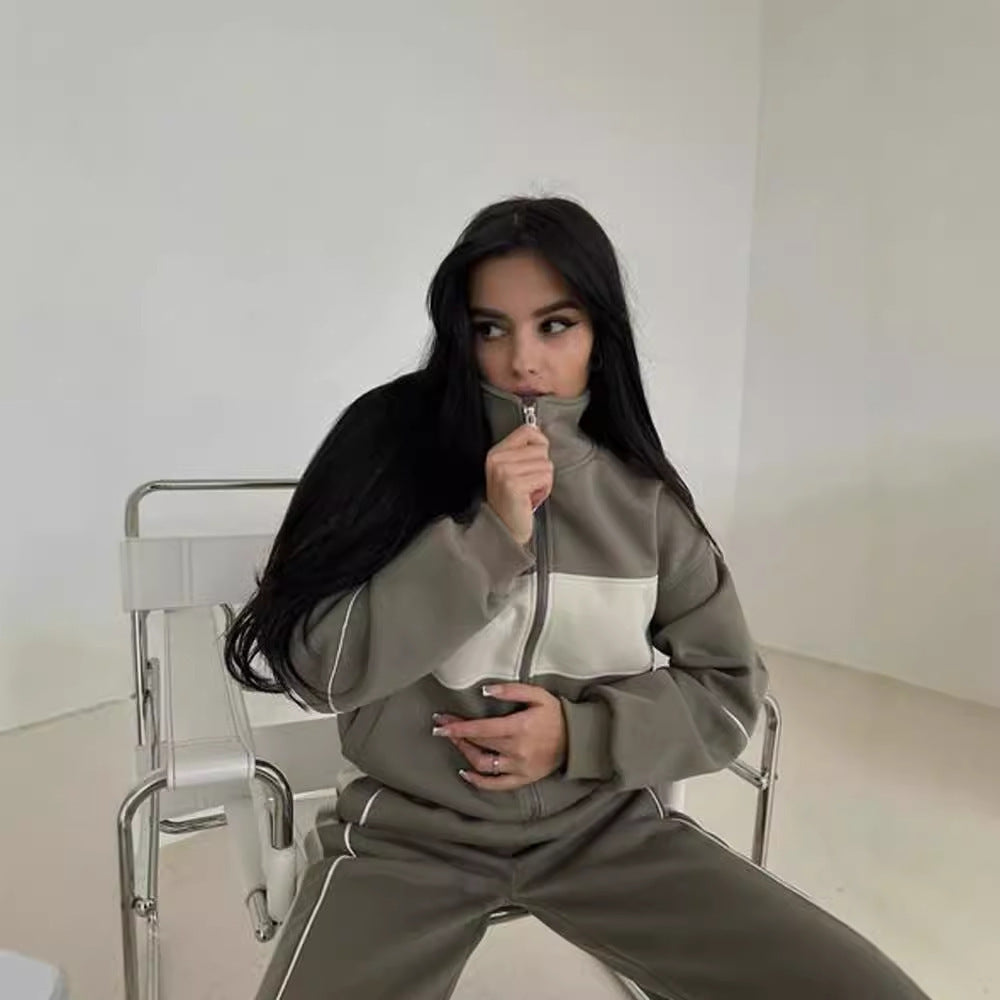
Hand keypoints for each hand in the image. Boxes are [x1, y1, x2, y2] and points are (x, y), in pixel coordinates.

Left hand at [432, 683, 566, 790]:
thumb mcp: (538, 695)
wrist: (577, 739)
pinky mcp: (523, 779)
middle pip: (479, 744)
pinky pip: (496, 784)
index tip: (441, 723)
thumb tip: (486, 690)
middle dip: (457, 735)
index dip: (458, 727)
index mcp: (519, 727)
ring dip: (465, 753)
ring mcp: (519, 767)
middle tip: (443, 726)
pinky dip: (479, 781)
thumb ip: (512, 690)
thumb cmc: (556, 714)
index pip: (481, 729)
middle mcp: (517, 750)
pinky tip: (466, 772)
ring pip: (483, 764)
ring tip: (456, 742)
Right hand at [485, 426, 552, 544]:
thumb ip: (523, 451)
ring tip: (530, 491)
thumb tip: (540, 432)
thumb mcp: (511, 471)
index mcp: (496, 453)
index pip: (527, 431)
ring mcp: (505, 472)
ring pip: (545, 464)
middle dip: (541, 467)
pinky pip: (545, 476)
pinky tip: (532, 497)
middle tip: (529, 483)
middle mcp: (498, 460)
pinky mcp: (514, 485)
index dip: (540, 443)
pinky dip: (544, 488)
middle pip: (541, 449)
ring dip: (543, 480)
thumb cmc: (512, 502)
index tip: (536, 459)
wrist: (505, 528)